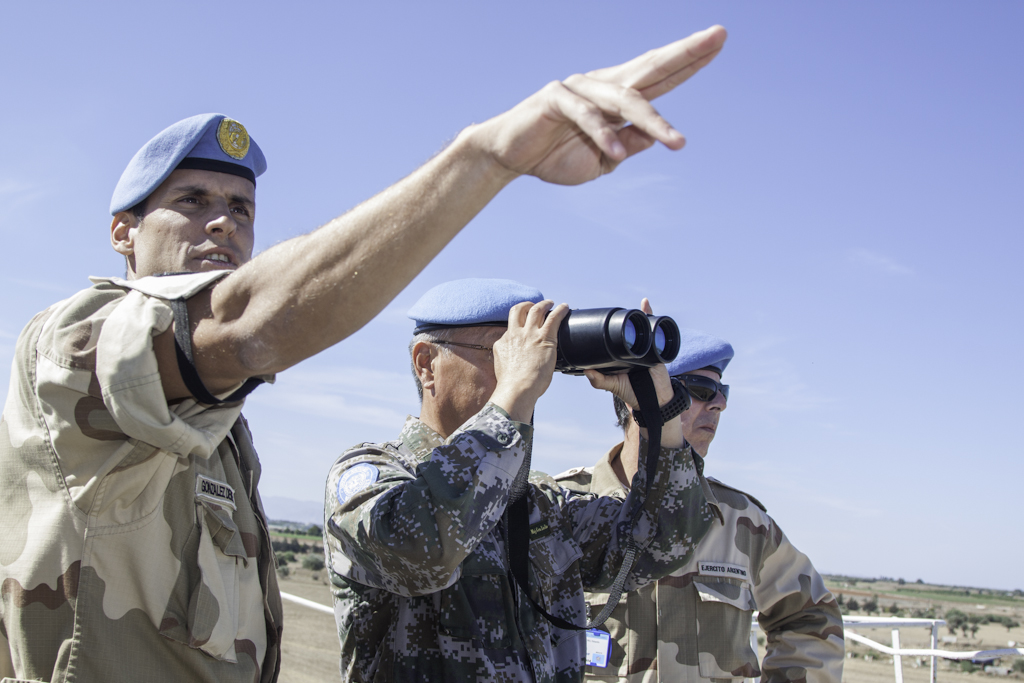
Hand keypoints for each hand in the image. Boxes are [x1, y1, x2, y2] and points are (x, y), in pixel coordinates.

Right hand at [468, 26, 726, 184]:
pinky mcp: (556, 98)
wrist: (509, 158)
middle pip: (651, 66)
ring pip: (626, 100)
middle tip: (718, 35)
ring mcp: (580, 88)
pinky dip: (604, 136)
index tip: (718, 43)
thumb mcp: (602, 161)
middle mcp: (602, 85)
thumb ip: (628, 146)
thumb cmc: (555, 157)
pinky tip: (618, 153)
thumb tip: (653, 137)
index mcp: (616, 97)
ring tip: (678, 144)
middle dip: (685, 53)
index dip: (689, 61)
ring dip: (654, 122)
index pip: (660, 77)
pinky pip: (587, 118)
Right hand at [490, 300, 569, 422]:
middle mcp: (515, 334)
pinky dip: (560, 310)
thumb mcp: (503, 368)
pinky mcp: (545, 337)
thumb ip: (509, 359)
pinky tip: (565, 308)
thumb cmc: (512, 385)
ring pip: (536, 309)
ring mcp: (530, 334)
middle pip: (518, 310)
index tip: (523, 326)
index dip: (518, 325)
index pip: (510, 328)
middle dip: (526, 305)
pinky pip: (554, 318)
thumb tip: (516, 361)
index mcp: (503, 343)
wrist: (517, 388)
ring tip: (550, 303)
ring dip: (543, 304)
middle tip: (533, 306)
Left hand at [584, 298, 673, 407]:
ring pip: (638, 326)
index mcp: (617, 354)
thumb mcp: (613, 386)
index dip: (604, 328)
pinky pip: (652, 328)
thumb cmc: (632, 392)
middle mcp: (629, 348)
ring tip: (634, 305)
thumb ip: (599, 381)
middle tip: (616, 308)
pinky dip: (650, 314)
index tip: (595, 317)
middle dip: (622, 317)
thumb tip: (586, 371)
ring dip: (636, 313)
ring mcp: (642, 347)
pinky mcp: (654, 347)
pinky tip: (645, 304)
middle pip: (624, 329)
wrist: (654, 400)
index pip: (609, 338)